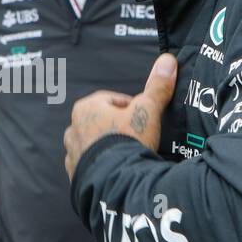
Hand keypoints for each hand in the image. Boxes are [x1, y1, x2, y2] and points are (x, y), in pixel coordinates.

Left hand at [64, 53, 177, 179]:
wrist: (115, 181)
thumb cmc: (128, 140)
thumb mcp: (148, 110)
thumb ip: (157, 86)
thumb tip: (168, 60)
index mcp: (86, 108)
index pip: (113, 100)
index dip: (132, 107)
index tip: (144, 118)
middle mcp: (73, 128)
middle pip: (102, 122)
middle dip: (119, 127)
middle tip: (138, 137)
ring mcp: (72, 153)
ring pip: (94, 144)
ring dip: (108, 146)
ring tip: (127, 154)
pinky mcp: (75, 174)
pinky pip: (90, 165)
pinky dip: (102, 164)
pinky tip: (116, 168)